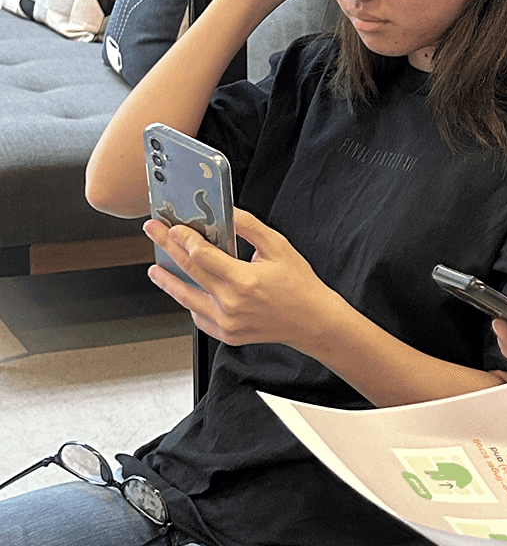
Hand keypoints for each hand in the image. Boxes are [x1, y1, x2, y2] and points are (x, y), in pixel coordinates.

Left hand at [144, 207, 346, 348]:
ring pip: (186, 298)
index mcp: (244, 281)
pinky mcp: (227, 334)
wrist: (312, 321)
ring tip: (156, 269)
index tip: (173, 227)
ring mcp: (227, 322)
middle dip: (167, 247)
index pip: (201, 255)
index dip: (183, 238)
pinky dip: (190, 302)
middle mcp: (231, 304)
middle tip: (154, 232)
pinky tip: (187, 291)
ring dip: (168, 281)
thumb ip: (249, 227)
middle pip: (188, 271)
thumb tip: (227, 212)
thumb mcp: (279, 248)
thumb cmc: (300, 286)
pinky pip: (199, 317)